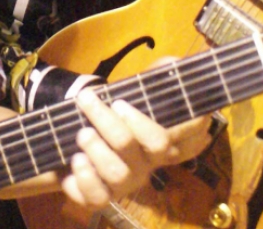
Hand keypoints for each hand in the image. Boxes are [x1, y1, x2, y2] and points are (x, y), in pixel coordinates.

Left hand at [59, 89, 212, 210]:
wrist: (81, 138)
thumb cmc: (116, 111)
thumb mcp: (138, 90)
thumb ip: (158, 76)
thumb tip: (172, 63)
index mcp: (164, 139)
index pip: (186, 137)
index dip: (162, 123)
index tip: (122, 103)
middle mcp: (149, 163)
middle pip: (147, 148)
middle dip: (113, 123)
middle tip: (88, 102)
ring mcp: (127, 183)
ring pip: (120, 172)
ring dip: (97, 148)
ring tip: (81, 132)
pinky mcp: (101, 197)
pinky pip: (97, 198)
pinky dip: (84, 179)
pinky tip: (76, 160)